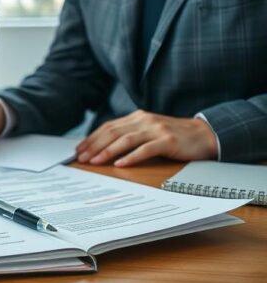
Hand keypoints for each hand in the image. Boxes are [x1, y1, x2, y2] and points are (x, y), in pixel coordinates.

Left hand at [76, 110, 217, 166]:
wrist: (204, 135)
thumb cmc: (173, 136)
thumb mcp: (149, 131)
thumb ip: (130, 135)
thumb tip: (104, 148)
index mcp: (137, 117)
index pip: (108, 127)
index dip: (92, 138)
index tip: (79, 149)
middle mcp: (144, 120)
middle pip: (113, 132)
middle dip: (94, 146)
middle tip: (81, 157)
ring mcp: (156, 130)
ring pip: (125, 140)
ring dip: (107, 151)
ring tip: (95, 161)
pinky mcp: (167, 141)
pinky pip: (145, 149)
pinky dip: (131, 157)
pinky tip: (120, 164)